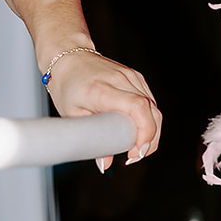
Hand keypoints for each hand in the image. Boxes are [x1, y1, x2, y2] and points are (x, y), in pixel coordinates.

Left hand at [45, 48, 160, 170]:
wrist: (68, 55)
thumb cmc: (67, 85)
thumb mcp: (71, 115)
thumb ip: (90, 139)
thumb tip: (105, 165)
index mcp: (103, 89)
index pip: (137, 107)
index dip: (144, 132)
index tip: (135, 152)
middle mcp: (122, 80)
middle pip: (151, 110)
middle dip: (150, 138)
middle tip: (135, 156)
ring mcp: (132, 77)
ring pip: (154, 107)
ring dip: (151, 131)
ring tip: (136, 148)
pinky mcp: (136, 78)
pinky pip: (150, 101)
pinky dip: (149, 119)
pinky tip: (138, 132)